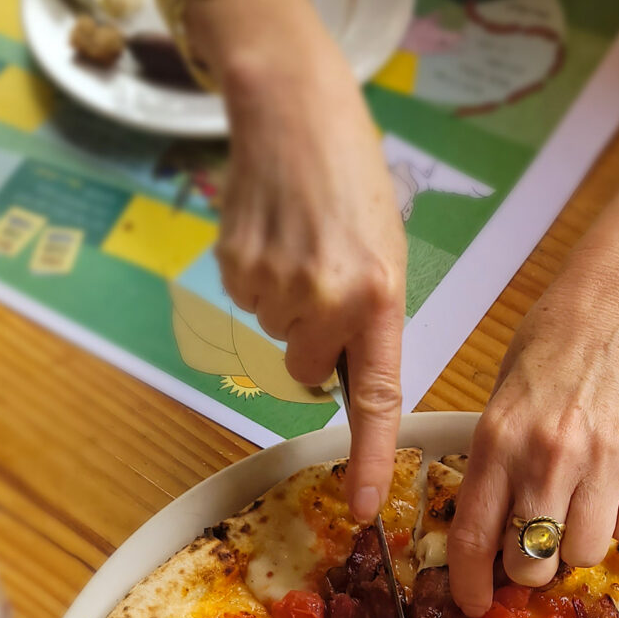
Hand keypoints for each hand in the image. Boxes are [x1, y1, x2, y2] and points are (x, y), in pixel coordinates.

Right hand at [190, 0, 407, 522]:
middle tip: (325, 281)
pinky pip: (246, 303)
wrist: (291, 107)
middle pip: (308, 370)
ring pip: (276, 335)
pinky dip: (257, 280)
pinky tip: (272, 235)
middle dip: (314, 342)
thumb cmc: (352, 178)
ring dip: (286, 304)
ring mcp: (273, 286)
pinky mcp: (233, 268)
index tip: (364, 510)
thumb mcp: (386, 251)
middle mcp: (325, 299)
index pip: (374, 400)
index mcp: (378, 296)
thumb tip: (338, 376)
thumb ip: (370, 318)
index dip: (367, 460)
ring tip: (301, 243)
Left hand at [447, 257, 618, 616]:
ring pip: (585, 554)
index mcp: (498, 441)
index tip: (474, 602)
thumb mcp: (501, 400)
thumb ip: (495, 464)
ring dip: (579, 544)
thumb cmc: (552, 344)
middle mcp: (548, 457)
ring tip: (580, 507)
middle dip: (530, 567)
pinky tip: (616, 491)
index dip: (471, 584)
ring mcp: (604, 461)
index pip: (475, 538)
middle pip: (533, 564)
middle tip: (534, 545)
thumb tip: (491, 532)